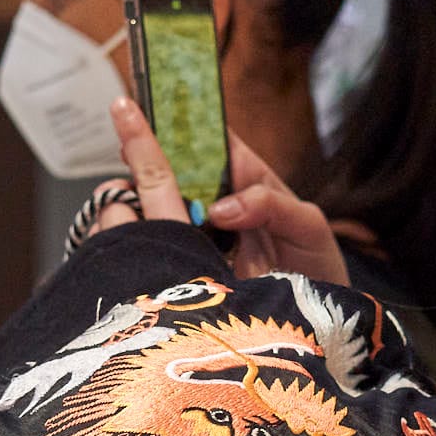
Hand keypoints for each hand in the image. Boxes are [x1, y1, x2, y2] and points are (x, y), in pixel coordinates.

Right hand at [109, 96, 347, 284]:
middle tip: (124, 151)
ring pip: (165, 209)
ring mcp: (204, 236)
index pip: (213, 143)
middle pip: (178, 173)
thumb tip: (219, 210)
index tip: (156, 115)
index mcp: (248, 182)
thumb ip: (270, 205)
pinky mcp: (194, 266)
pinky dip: (147, 240)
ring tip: (119, 194)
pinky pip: (166, 247)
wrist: (315, 320)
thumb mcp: (306, 226)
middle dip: (149, 160)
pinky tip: (131, 238)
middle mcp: (220, 205)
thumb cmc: (316, 264)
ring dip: (141, 202)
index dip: (185, 125)